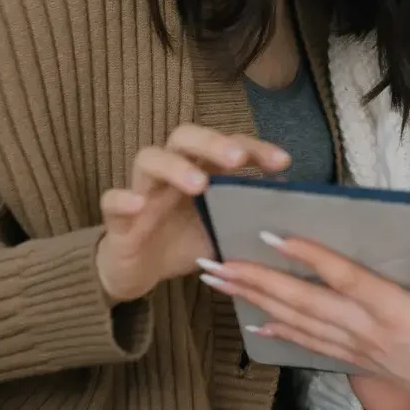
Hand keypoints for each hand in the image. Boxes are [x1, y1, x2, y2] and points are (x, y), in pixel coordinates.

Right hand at [97, 126, 289, 303]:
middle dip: (213, 143)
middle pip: (185, 137)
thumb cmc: (185, 241)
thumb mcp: (225, 229)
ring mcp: (142, 191)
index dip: (255, 149)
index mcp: (201, 169)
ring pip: (149, 159)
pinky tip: (138, 204)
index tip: (283, 162)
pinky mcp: (117, 220)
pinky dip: (123, 199)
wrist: (138, 272)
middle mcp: (172, 172)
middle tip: (237, 159)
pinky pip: (112, 201)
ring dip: (175, 166)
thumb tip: (297, 210)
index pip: (229, 146)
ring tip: (199, 184)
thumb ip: (251, 216)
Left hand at [199, 238, 409, 409]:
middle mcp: (368, 332)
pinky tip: (253, 325)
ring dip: (253, 301)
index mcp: (395, 314)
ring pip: (297, 322)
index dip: (309, 258)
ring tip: (218, 282)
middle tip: (213, 261)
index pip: (344, 279)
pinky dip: (279, 333)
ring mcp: (359, 349)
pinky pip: (310, 345)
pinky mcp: (359, 361)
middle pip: (303, 301)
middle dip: (255, 281)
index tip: (272, 236)